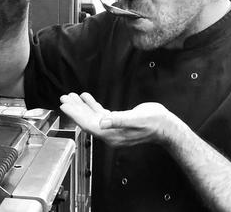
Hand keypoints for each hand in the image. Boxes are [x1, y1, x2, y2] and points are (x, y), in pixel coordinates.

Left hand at [59, 92, 179, 146]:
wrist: (166, 126)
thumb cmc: (154, 124)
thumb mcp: (136, 120)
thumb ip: (119, 121)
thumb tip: (103, 122)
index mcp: (112, 134)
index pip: (88, 125)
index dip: (76, 115)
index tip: (65, 106)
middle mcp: (110, 132)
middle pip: (87, 120)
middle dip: (75, 109)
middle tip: (64, 98)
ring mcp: (113, 127)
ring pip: (92, 116)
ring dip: (81, 106)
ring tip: (71, 96)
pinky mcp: (117, 121)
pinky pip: (100, 113)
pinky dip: (92, 105)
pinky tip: (86, 97)